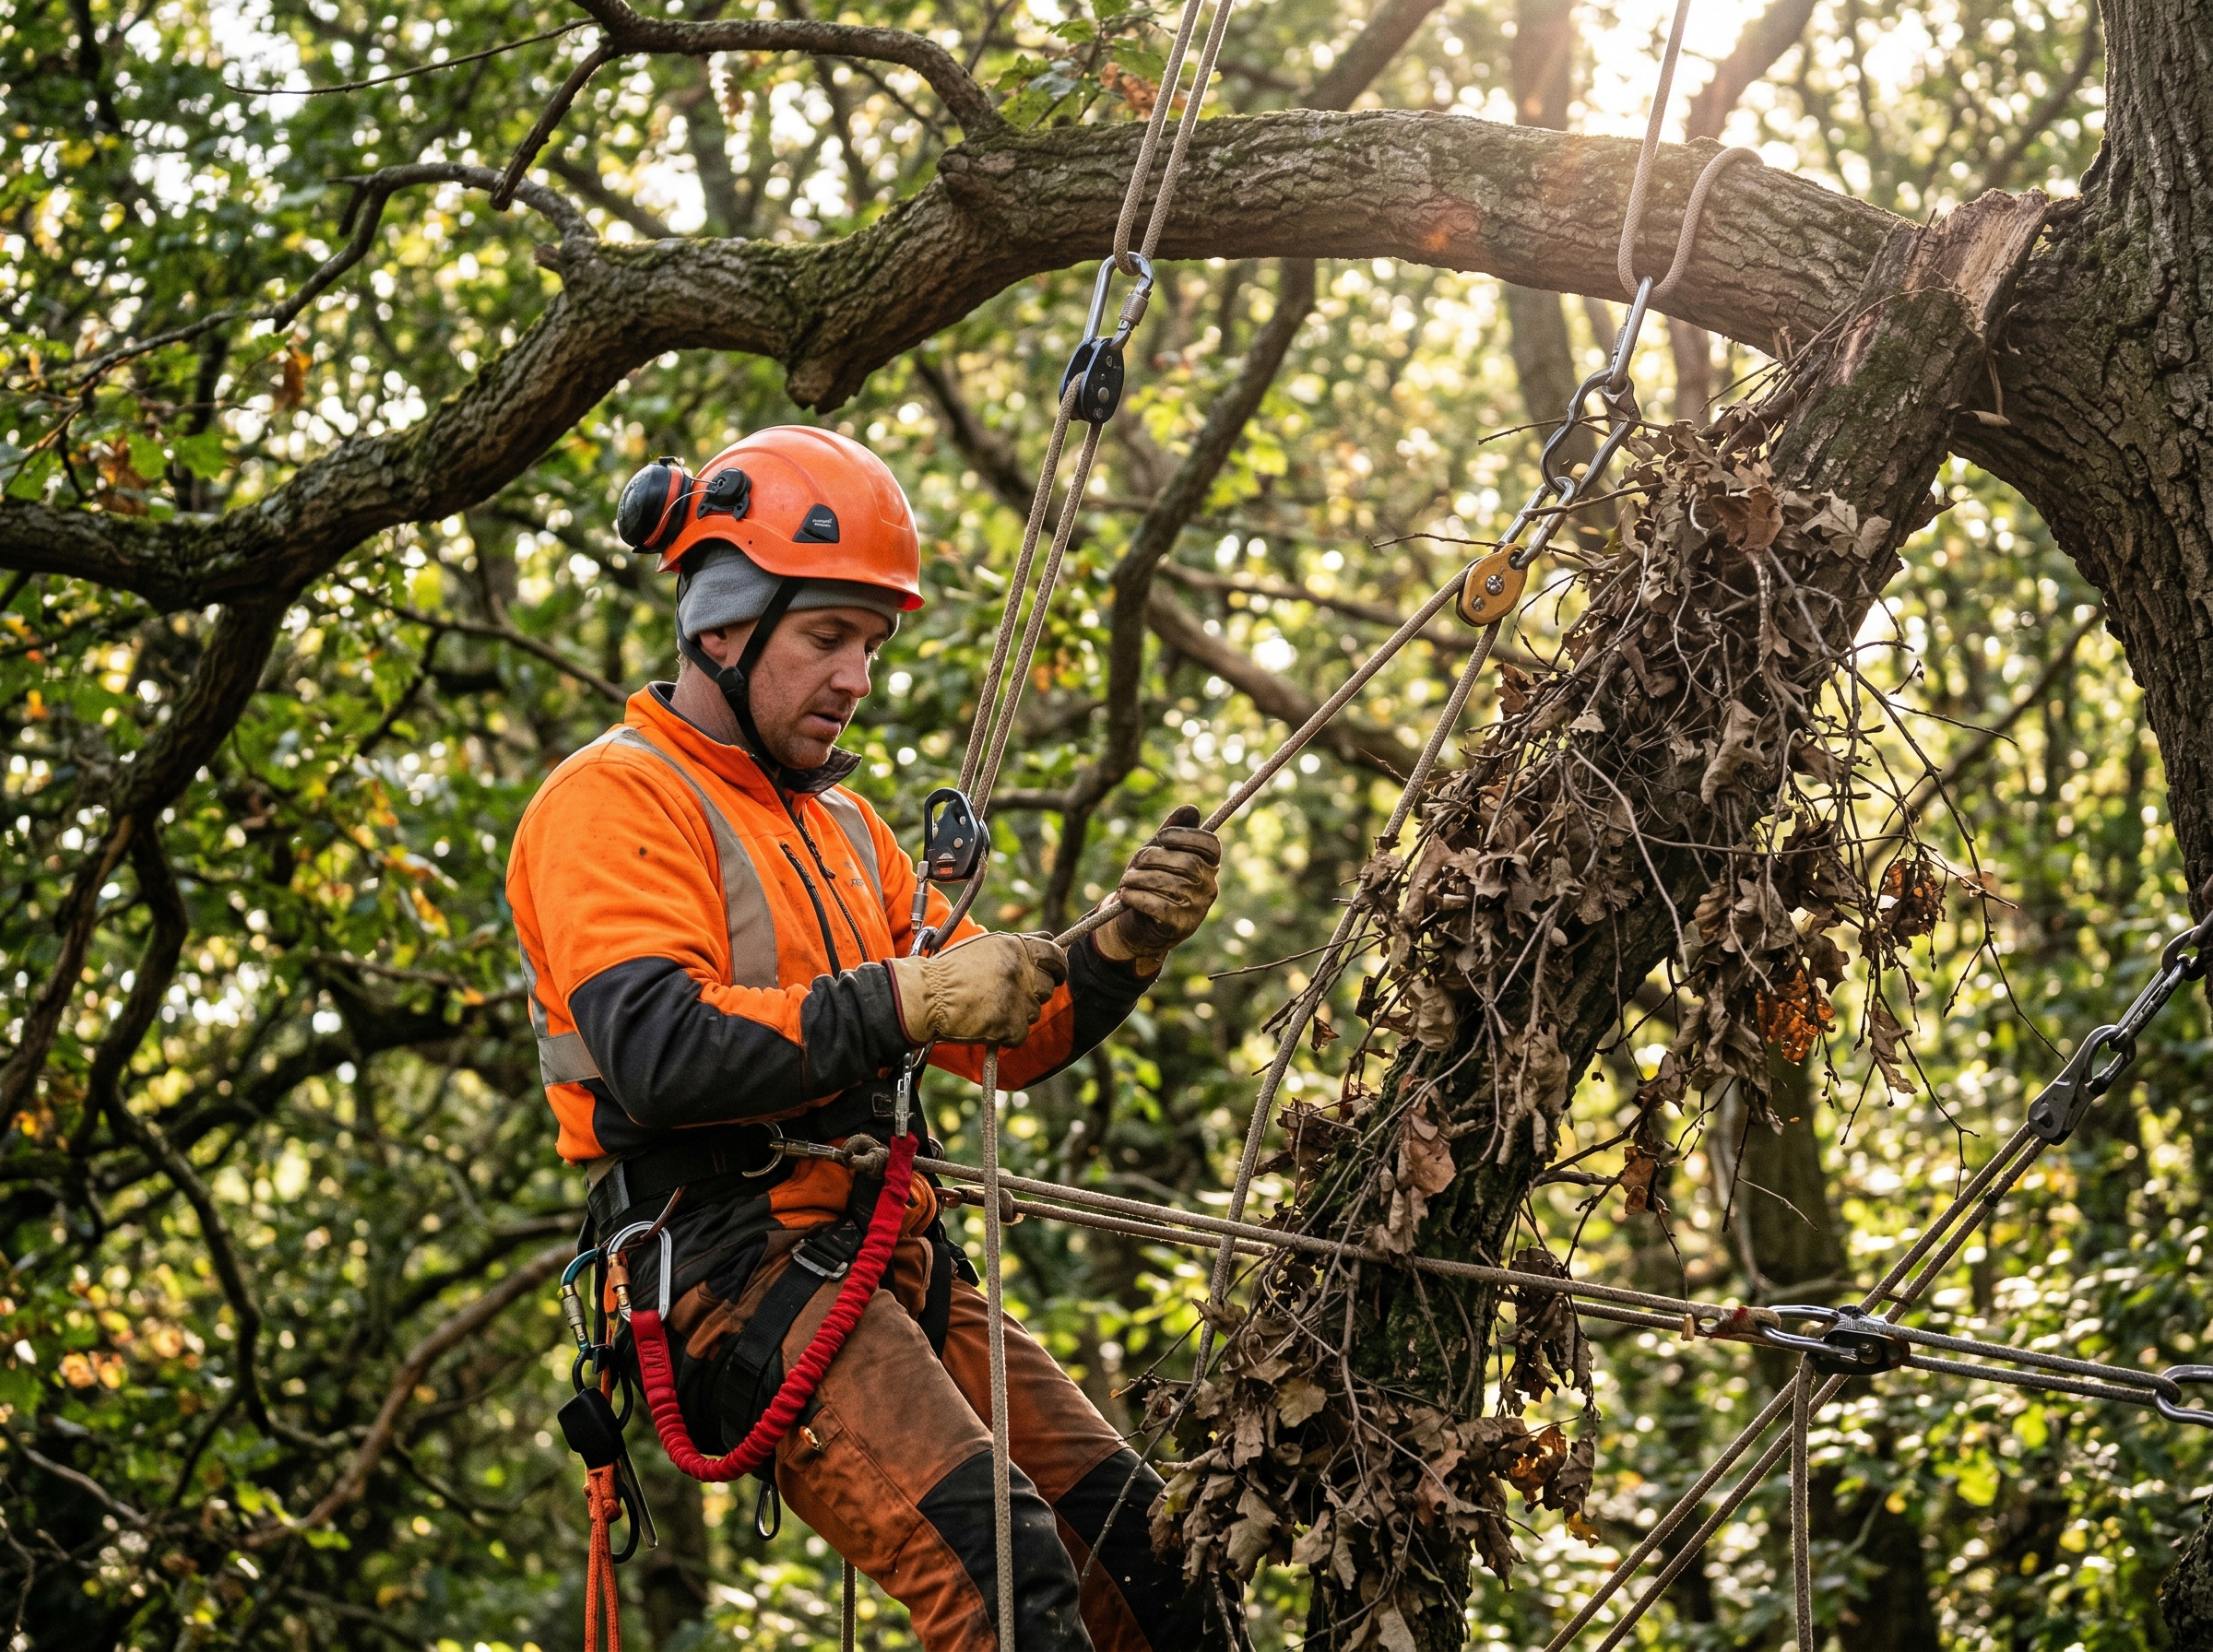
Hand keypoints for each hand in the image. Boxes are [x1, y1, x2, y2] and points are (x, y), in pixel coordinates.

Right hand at [885, 932, 1067, 1045]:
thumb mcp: (985, 945)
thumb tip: (1050, 939)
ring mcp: (1017, 998)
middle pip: (1047, 987)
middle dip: (1033, 993)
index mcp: (1015, 947)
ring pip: (1034, 1012)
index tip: (1055, 974)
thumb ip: (1019, 944)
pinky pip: (1020, 1034)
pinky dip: (1006, 1034)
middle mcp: (1020, 970)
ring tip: (989, 1008)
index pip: (1055, 956)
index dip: (1059, 967)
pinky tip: (987, 1024)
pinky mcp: (1010, 1024)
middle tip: (1009, 996)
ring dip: (1017, 1014)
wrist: (926, 997)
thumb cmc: (950, 971)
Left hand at [1097, 804, 1220, 973]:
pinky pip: (1159, 906)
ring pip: (1170, 885)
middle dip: (1154, 858)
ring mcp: (1198, 908)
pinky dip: (1137, 898)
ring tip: (1126, 881)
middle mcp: (1209, 887)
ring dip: (1140, 879)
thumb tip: (1190, 809)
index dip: (1185, 836)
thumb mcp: (1158, 855)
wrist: (1137, 925)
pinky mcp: (1181, 926)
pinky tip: (1126, 896)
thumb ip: (1172, 833)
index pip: (1210, 845)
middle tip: (1136, 863)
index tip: (1162, 837)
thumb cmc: (1150, 883)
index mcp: (1209, 866)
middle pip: (1187, 863)